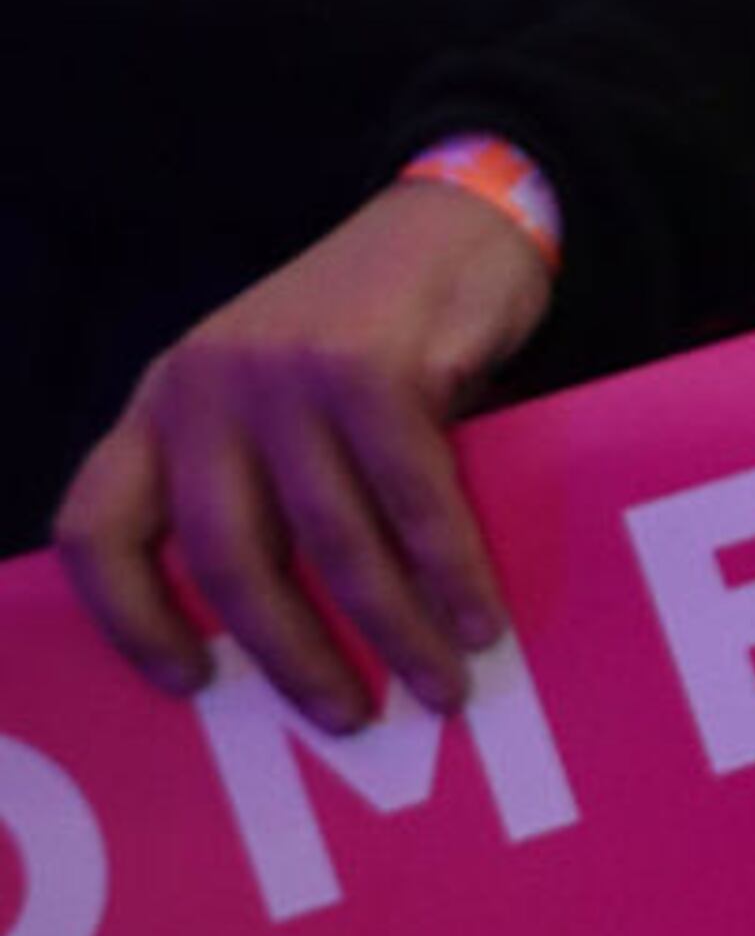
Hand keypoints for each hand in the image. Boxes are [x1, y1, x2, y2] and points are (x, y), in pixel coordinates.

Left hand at [54, 180, 551, 728]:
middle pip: (228, 556)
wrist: (458, 217)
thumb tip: (293, 635)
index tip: (192, 686)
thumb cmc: (372, 330)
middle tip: (346, 718)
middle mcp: (207, 386)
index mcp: (164, 402)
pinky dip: (450, 573)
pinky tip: (477, 617)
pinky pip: (415, 501)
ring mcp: (290, 373)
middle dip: (292, 655)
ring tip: (439, 685)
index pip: (96, 526)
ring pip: (331, 540)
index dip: (129, 622)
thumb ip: (260, 481)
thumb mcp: (273, 393)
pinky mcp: (377, 369)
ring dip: (392, 630)